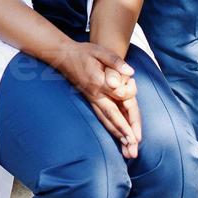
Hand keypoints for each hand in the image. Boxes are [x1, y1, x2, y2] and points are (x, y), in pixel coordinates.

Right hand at [51, 41, 140, 156]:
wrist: (62, 55)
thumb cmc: (83, 52)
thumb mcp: (99, 51)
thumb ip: (115, 61)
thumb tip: (130, 72)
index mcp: (99, 82)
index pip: (119, 95)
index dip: (130, 98)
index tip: (135, 95)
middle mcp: (95, 94)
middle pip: (112, 114)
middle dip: (123, 130)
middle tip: (133, 144)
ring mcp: (91, 98)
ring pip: (105, 118)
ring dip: (116, 132)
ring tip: (126, 146)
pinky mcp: (90, 100)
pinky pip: (100, 116)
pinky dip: (109, 127)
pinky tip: (116, 134)